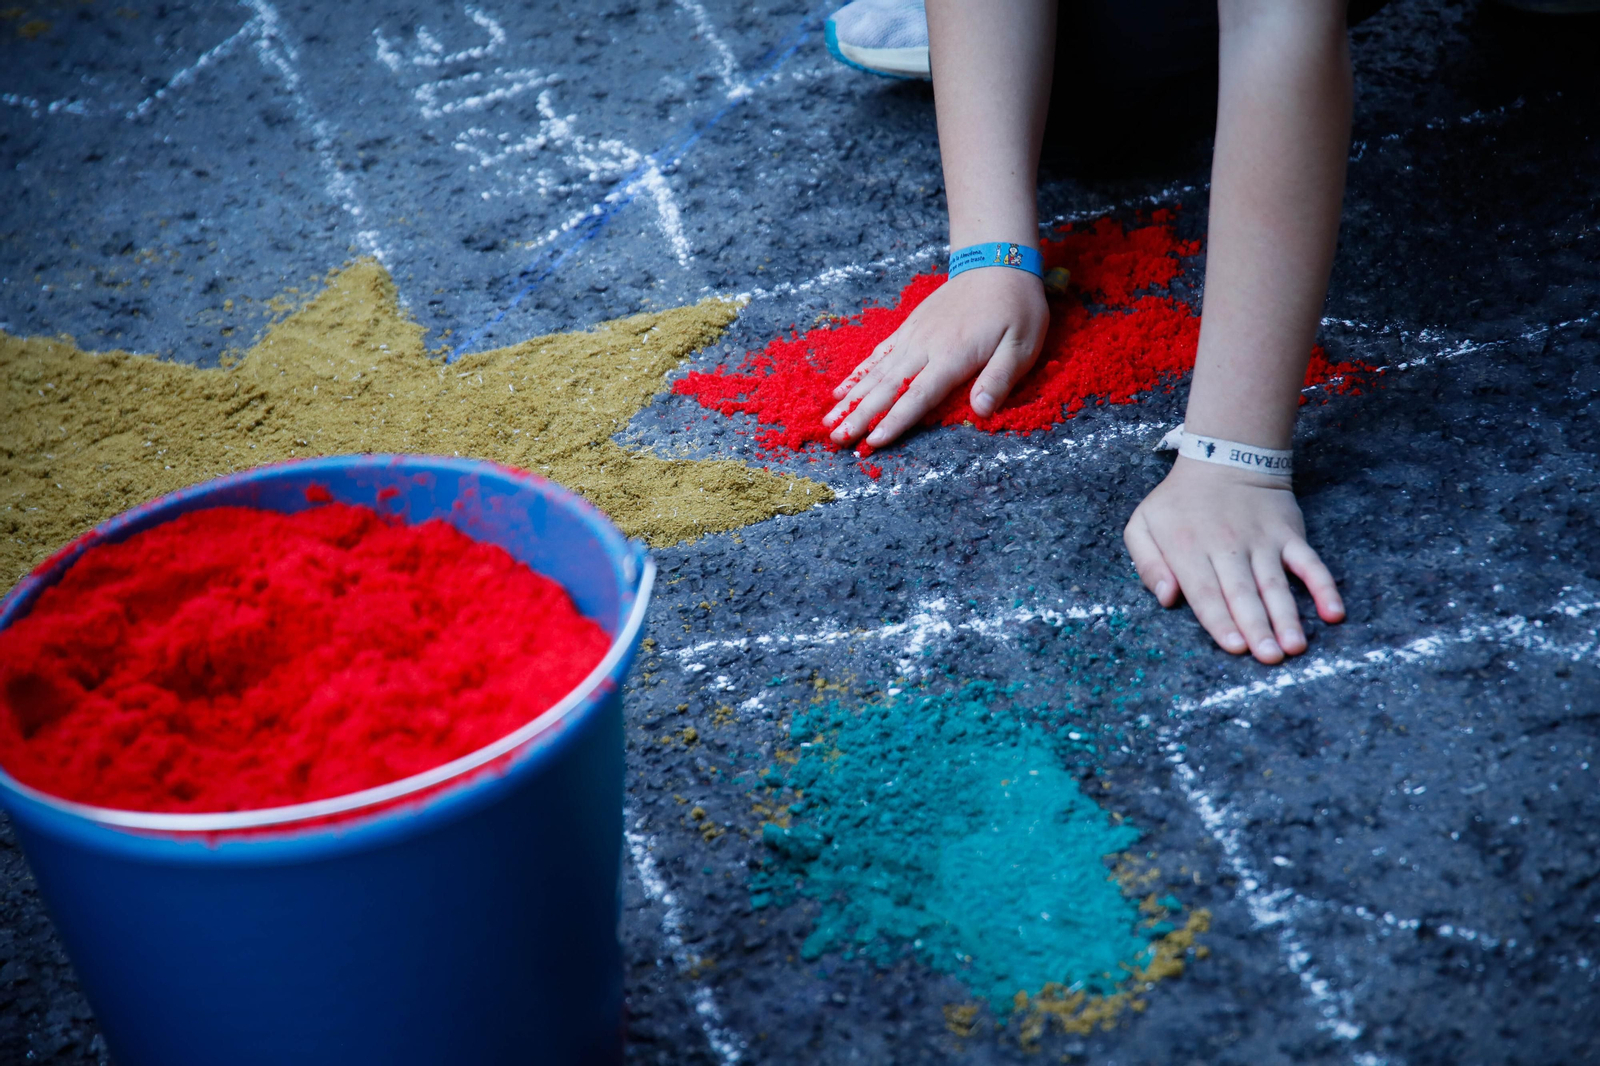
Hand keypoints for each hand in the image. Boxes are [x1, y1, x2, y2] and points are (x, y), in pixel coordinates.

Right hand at [824, 267, 1048, 450]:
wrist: (997, 262)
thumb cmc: (1016, 308)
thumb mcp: (1022, 345)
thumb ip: (999, 378)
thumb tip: (980, 411)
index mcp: (952, 355)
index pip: (918, 395)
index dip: (894, 420)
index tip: (872, 441)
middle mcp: (925, 347)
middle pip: (887, 387)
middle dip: (860, 415)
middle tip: (837, 440)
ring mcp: (913, 336)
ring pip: (875, 373)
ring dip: (850, 399)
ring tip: (828, 422)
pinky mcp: (908, 328)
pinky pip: (878, 354)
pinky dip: (857, 374)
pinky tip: (840, 391)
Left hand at [1123, 457, 1344, 663]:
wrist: (1224, 458)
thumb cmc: (1177, 502)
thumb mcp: (1142, 525)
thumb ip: (1147, 564)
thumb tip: (1167, 598)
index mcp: (1188, 549)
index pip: (1206, 593)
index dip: (1221, 621)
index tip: (1234, 647)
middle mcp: (1227, 547)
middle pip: (1243, 593)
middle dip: (1257, 627)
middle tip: (1269, 657)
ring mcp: (1262, 541)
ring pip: (1276, 583)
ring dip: (1288, 616)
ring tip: (1295, 646)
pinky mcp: (1288, 535)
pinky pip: (1310, 563)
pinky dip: (1323, 587)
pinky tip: (1333, 613)